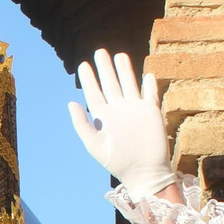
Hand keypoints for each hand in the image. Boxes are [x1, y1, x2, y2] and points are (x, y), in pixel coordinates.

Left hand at [67, 49, 176, 198]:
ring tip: (120, 55)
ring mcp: (135, 110)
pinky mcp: (151, 113)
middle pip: (111, 84)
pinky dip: (149, 85)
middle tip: (100, 51)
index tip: (83, 65)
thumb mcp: (94, 144)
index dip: (89, 79)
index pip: (94, 93)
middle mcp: (119, 110)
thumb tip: (71, 103)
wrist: (142, 172)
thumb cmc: (116, 162)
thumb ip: (82, 124)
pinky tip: (147, 74)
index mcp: (103, 117)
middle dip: (105, 68)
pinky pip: (150, 95)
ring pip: (129, 84)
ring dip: (125, 70)